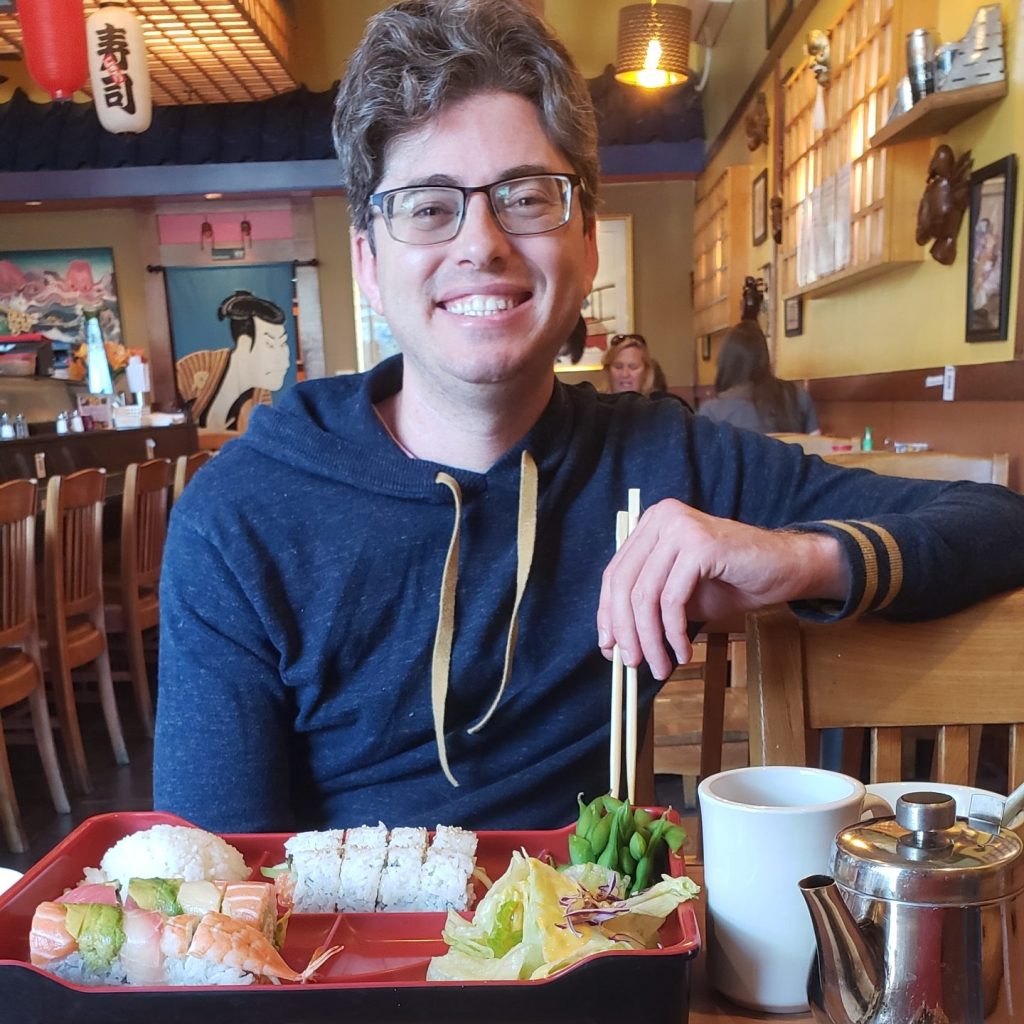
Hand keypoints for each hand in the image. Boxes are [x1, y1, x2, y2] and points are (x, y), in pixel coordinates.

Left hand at [596, 499, 847, 679]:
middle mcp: (662, 518)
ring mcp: (680, 528)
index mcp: (651, 524)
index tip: (608, 648)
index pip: (615, 573)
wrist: (784, 568)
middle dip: (625, 631)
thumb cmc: (732, 580)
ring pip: (646, 595)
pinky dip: (673, 632)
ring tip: (660, 666)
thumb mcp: (679, 592)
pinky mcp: (699, 545)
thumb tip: (615, 643)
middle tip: (632, 664)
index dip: (608, 614)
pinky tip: (683, 651)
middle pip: (624, 584)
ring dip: (651, 639)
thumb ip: (648, 606)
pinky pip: (672, 600)